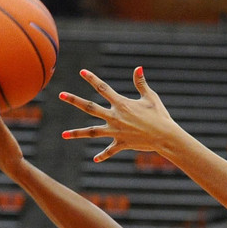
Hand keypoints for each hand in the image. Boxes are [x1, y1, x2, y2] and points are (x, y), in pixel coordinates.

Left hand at [60, 67, 179, 161]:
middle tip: (61, 95)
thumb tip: (138, 68)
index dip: (92, 79)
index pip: (103, 89)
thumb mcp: (151, 98)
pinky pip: (109, 150)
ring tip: (63, 134)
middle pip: (90, 108)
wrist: (165, 136)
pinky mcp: (121, 143)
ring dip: (77, 133)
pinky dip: (103, 155)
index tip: (82, 72)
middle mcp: (115, 117)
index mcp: (122, 104)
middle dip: (74, 100)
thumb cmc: (160, 116)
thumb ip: (141, 83)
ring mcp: (116, 131)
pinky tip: (95, 159)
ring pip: (92, 132)